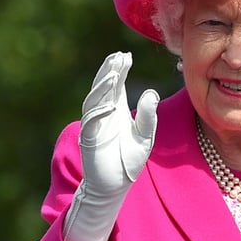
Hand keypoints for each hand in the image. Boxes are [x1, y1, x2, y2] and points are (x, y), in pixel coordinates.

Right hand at [79, 51, 158, 195]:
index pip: (117, 86)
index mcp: (116, 110)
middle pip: (104, 88)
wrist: (115, 184)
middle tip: (118, 57)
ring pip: (95, 101)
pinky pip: (92, 123)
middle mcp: (104, 114)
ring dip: (103, 87)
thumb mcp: (145, 136)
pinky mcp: (90, 140)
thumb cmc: (129, 159)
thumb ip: (148, 116)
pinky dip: (99, 112)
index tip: (126, 55)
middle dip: (110, 72)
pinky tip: (109, 104)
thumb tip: (151, 92)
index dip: (120, 70)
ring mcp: (95, 126)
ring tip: (113, 73)